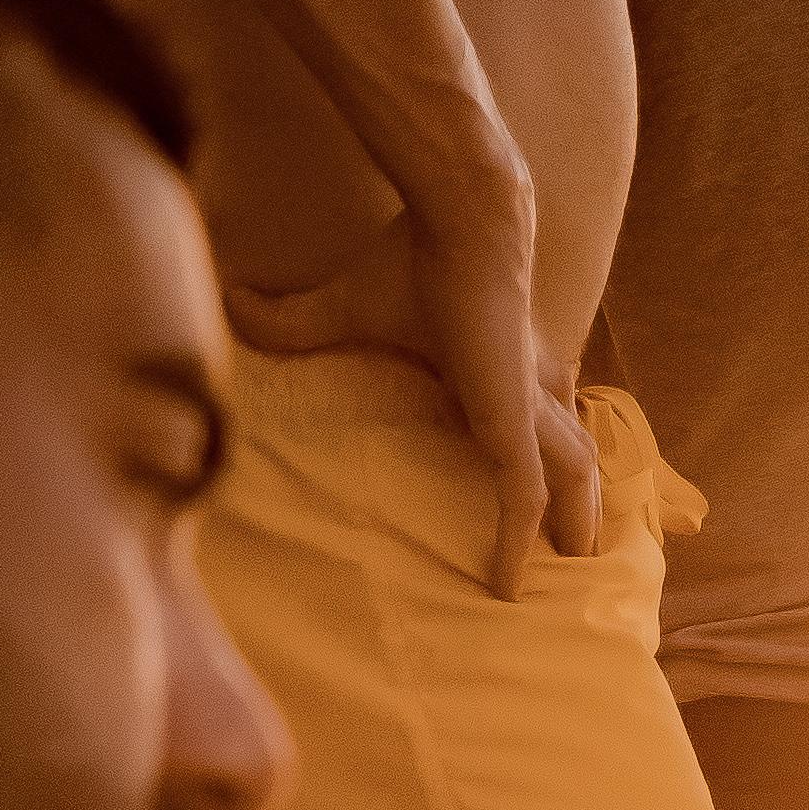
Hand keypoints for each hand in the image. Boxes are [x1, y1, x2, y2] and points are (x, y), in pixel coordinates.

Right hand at [221, 163, 596, 595]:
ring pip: (571, 472)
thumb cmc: (411, 256)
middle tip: (577, 542)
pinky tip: (503, 587)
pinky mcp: (511, 424)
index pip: (537, 402)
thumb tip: (228, 300)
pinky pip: (523, 498)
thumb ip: (292, 318)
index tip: (533, 466)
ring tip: (568, 566)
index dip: (542, 432)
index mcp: (502, 358)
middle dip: (580, 489)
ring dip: (572, 517)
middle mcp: (526, 384)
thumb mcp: (345, 305)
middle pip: (572, 442)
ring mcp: (524, 407)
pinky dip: (515, 541)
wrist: (461, 222)